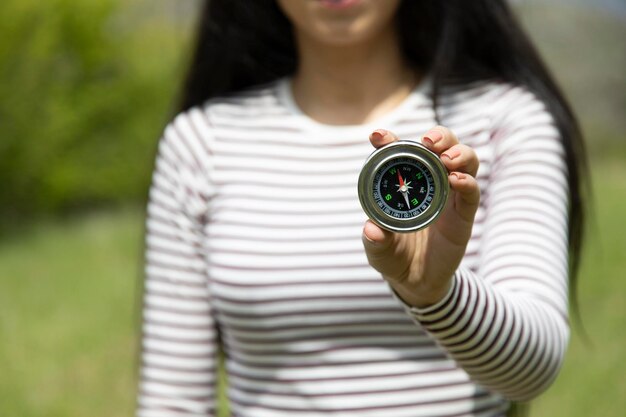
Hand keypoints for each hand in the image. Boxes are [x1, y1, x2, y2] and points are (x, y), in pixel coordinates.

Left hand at [362, 127, 479, 307]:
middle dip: (439, 136)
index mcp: (404, 183)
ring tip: (447, 159)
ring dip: (458, 153)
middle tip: (429, 141)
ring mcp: (450, 196)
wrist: (418, 282)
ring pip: (464, 162)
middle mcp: (430, 183)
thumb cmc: (394, 258)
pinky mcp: (464, 214)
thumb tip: (371, 230)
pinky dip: (468, 183)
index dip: (389, 140)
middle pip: (442, 146)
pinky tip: (457, 181)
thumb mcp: (379, 251)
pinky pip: (471, 193)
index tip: (377, 135)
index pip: (399, 153)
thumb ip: (375, 241)